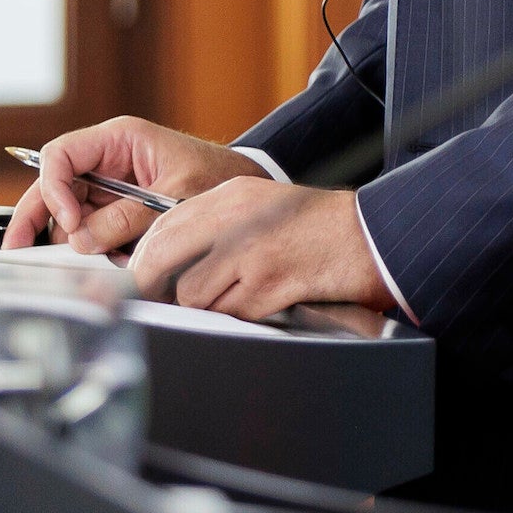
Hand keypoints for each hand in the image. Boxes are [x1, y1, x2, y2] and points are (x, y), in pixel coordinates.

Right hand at [0, 117, 264, 252]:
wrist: (245, 188)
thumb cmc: (218, 178)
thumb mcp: (176, 196)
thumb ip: (128, 217)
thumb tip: (82, 239)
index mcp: (118, 140)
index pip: (61, 156)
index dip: (52, 188)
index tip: (67, 219)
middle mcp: (106, 162)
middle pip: (53, 188)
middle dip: (39, 219)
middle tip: (20, 251)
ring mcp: (108, 188)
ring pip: (69, 217)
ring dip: (81, 241)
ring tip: (115, 251)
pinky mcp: (115, 212)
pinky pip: (91, 233)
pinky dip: (99, 249)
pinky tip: (123, 254)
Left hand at [127, 177, 393, 323]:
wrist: (372, 236)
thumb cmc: (321, 226)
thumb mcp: (264, 206)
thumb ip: (218, 224)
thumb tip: (169, 260)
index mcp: (232, 196)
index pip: (163, 226)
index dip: (143, 258)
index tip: (140, 279)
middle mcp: (235, 219)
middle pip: (162, 256)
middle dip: (152, 286)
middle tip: (156, 302)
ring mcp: (250, 252)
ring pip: (191, 294)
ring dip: (204, 306)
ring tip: (236, 299)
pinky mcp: (267, 284)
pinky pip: (228, 314)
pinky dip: (238, 317)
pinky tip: (263, 303)